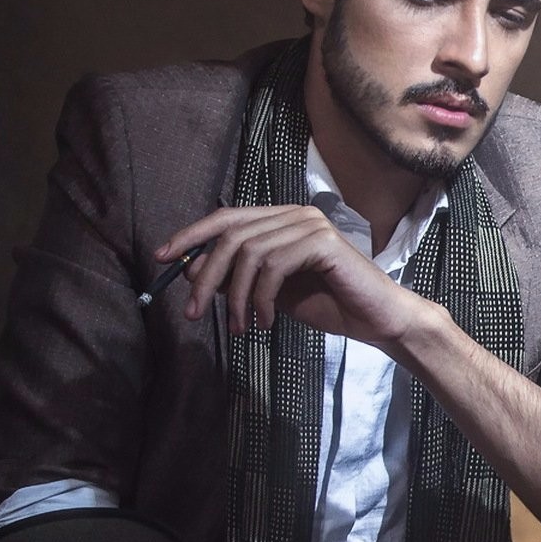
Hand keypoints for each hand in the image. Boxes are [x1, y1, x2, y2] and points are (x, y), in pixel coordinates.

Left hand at [155, 206, 420, 344]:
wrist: (378, 319)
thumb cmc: (330, 304)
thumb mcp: (271, 292)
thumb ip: (239, 277)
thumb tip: (193, 271)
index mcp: (282, 220)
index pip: (226, 218)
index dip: (190, 235)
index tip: (162, 259)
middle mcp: (295, 214)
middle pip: (230, 235)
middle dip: (205, 275)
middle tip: (195, 312)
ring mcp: (310, 225)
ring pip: (248, 252)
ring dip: (236, 296)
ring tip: (242, 327)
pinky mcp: (323, 242)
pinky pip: (273, 266)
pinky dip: (262, 298)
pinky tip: (267, 322)